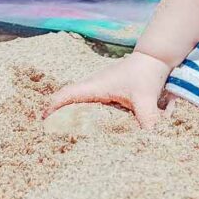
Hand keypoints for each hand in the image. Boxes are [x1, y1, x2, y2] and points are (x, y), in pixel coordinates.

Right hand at [43, 51, 172, 129]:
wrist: (156, 57)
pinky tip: (89, 128)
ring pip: (78, 101)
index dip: (52, 109)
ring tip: (66, 136)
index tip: (43, 123)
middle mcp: (92, 86)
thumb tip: (148, 141)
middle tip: (52, 136)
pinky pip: (90, 103)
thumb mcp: (146, 98)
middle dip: (57, 116)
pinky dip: (85, 113)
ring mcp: (99, 88)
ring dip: (70, 115)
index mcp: (94, 86)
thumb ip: (147, 119)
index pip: (65, 95)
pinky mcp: (107, 91)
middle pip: (67, 100)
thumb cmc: (146, 73)